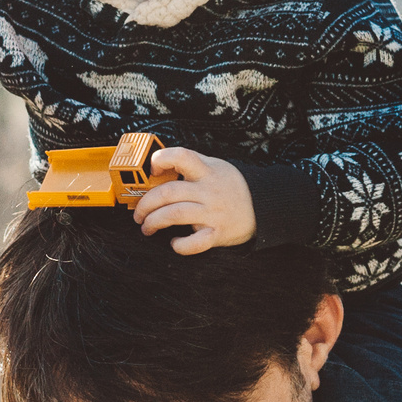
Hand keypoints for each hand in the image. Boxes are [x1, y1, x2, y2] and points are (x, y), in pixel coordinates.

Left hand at [134, 149, 253, 252]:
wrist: (262, 207)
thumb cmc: (231, 187)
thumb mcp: (215, 166)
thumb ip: (191, 163)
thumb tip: (158, 163)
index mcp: (207, 171)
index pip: (181, 156)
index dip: (161, 160)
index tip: (152, 171)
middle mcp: (208, 191)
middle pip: (168, 192)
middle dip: (145, 204)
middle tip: (138, 213)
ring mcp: (213, 213)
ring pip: (174, 215)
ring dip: (154, 222)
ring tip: (147, 227)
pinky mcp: (217, 233)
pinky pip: (195, 242)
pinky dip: (181, 245)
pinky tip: (175, 242)